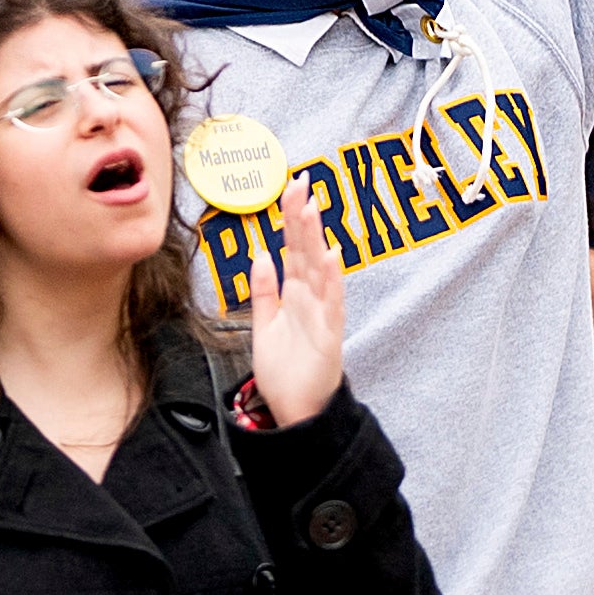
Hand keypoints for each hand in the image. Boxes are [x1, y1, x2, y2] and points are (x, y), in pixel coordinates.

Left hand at [242, 184, 350, 418]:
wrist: (296, 412)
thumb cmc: (285, 370)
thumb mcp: (265, 324)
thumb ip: (264, 290)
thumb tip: (262, 255)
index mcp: (295, 294)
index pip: (293, 248)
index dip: (291, 218)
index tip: (291, 187)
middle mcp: (311, 299)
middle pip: (306, 250)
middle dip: (302, 217)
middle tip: (301, 183)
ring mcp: (322, 315)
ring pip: (318, 270)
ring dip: (315, 239)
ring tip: (312, 209)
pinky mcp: (328, 336)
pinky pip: (331, 304)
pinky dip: (331, 280)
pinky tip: (331, 257)